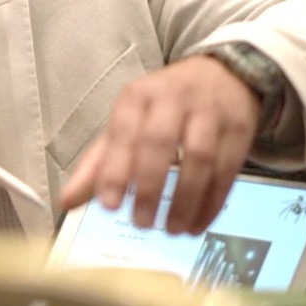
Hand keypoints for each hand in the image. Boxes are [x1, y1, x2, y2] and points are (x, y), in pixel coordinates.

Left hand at [58, 55, 258, 234]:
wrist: (224, 75)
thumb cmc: (163, 108)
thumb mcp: (127, 124)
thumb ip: (98, 164)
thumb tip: (66, 202)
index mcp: (138, 97)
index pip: (123, 133)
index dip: (115, 170)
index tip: (109, 206)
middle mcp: (173, 99)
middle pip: (160, 143)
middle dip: (149, 187)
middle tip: (141, 224)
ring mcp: (210, 112)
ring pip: (199, 158)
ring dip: (185, 200)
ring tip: (171, 230)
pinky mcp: (240, 128)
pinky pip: (227, 170)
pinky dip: (212, 202)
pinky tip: (197, 224)